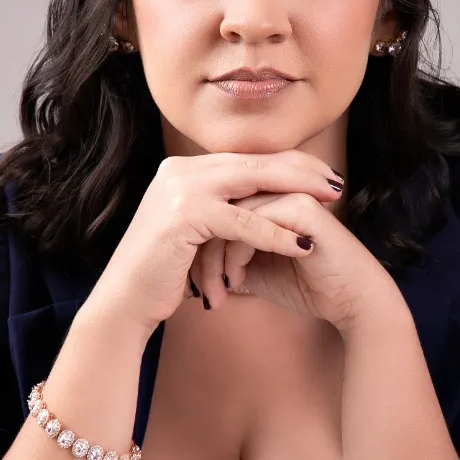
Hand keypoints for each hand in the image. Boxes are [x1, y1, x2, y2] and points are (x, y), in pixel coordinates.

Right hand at [85, 150, 344, 338]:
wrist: (122, 302)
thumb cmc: (162, 273)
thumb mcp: (193, 229)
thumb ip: (220, 207)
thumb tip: (260, 198)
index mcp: (183, 169)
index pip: (247, 157)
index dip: (288, 163)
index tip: (322, 173)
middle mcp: (180, 169)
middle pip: (255, 162)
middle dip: (301, 170)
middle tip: (337, 182)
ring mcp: (180, 188)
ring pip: (253, 183)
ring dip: (298, 192)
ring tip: (332, 203)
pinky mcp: (184, 215)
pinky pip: (242, 222)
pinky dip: (275, 233)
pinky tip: (303, 243)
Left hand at [188, 188, 397, 333]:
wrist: (351, 302)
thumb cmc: (308, 286)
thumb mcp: (257, 272)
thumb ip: (230, 257)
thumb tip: (196, 264)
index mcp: (267, 196)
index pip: (217, 207)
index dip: (198, 243)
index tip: (189, 281)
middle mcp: (277, 188)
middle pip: (218, 207)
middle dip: (201, 251)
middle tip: (194, 288)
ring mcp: (291, 194)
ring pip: (230, 215)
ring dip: (216, 258)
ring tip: (215, 292)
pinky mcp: (303, 209)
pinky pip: (252, 224)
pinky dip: (237, 254)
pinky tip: (235, 282)